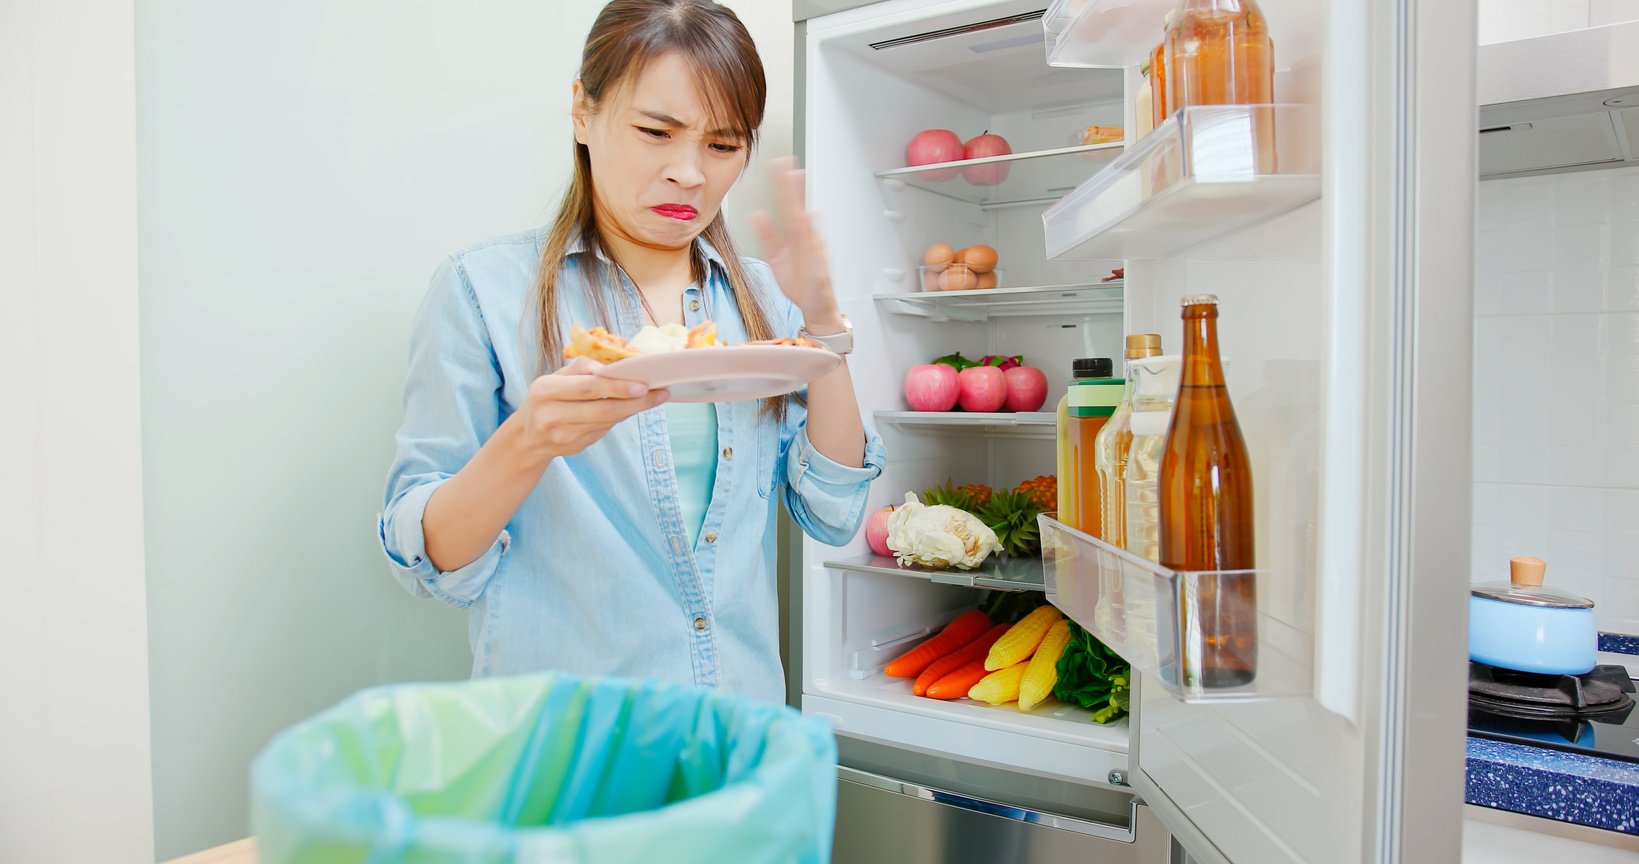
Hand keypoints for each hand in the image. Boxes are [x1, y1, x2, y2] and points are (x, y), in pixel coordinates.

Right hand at [515, 357, 667, 463]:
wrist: (527, 437)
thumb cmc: (547, 398)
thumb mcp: (555, 378)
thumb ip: (582, 369)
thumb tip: (618, 366)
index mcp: (545, 390)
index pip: (588, 387)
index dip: (617, 386)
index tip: (642, 384)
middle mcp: (551, 414)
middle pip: (602, 408)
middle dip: (634, 401)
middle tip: (657, 394)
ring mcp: (562, 435)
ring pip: (606, 421)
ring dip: (633, 410)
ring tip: (653, 398)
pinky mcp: (574, 447)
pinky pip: (604, 430)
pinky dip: (620, 418)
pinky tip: (632, 409)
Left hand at [750, 156, 841, 330]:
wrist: (815, 305)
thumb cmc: (799, 283)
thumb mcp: (775, 258)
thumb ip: (767, 237)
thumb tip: (758, 216)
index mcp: (792, 235)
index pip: (785, 205)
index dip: (781, 186)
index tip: (776, 167)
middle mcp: (802, 236)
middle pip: (793, 205)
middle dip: (788, 184)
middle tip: (783, 162)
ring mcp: (810, 245)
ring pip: (802, 216)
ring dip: (798, 199)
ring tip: (794, 177)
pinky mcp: (816, 258)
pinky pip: (811, 241)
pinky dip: (810, 228)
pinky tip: (806, 214)